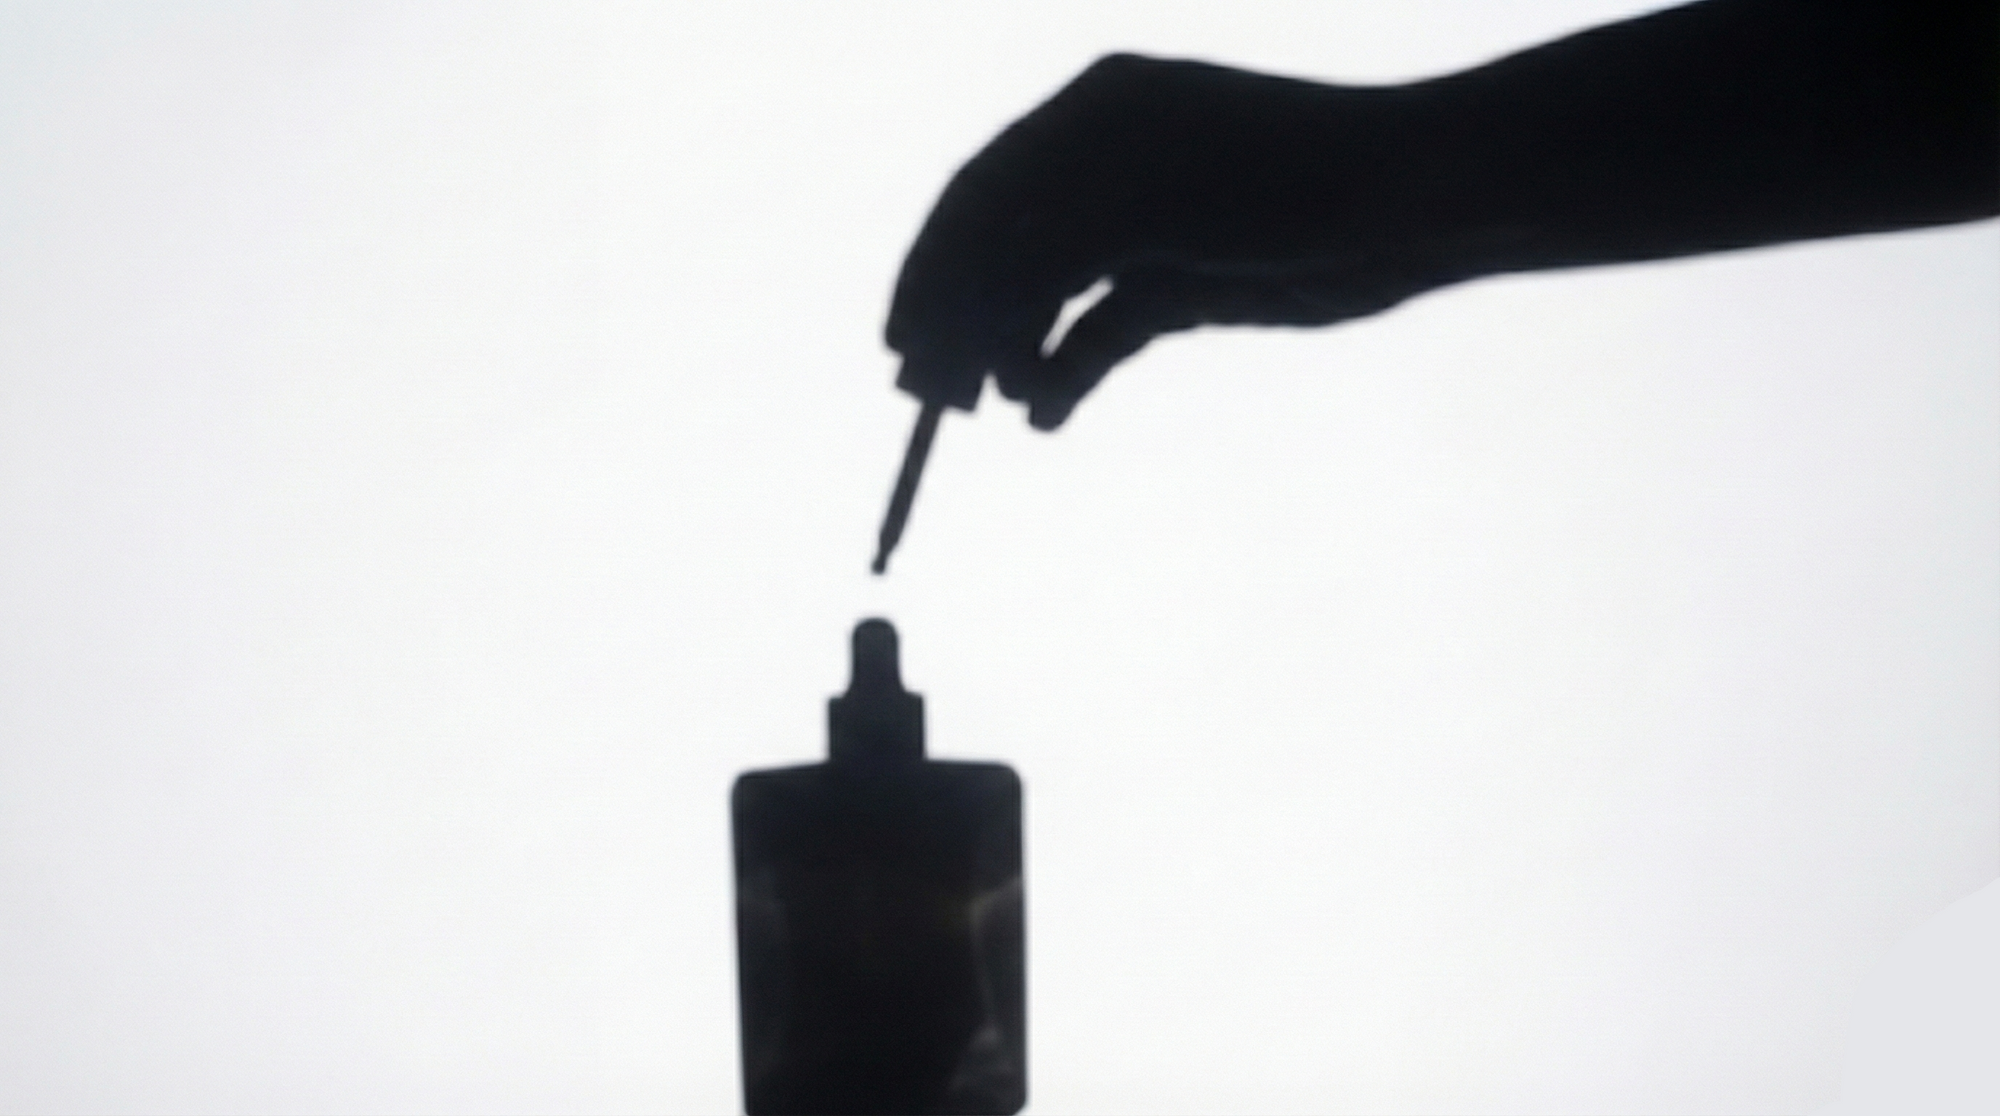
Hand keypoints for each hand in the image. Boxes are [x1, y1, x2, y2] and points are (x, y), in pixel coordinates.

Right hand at [884, 53, 1439, 429]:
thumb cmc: (1281, 183)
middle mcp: (1107, 166)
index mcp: (1091, 117)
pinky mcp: (1182, 284)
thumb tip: (949, 314)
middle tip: (935, 397)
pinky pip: (1102, 332)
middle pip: (1008, 250)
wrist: (1413, 205)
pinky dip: (1070, 370)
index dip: (933, 268)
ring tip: (1002, 407)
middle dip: (966, 321)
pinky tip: (1046, 415)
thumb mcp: (1147, 209)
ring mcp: (1145, 227)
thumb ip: (1043, 253)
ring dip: (1017, 352)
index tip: (898, 343)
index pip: (982, 195)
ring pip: (1051, 297)